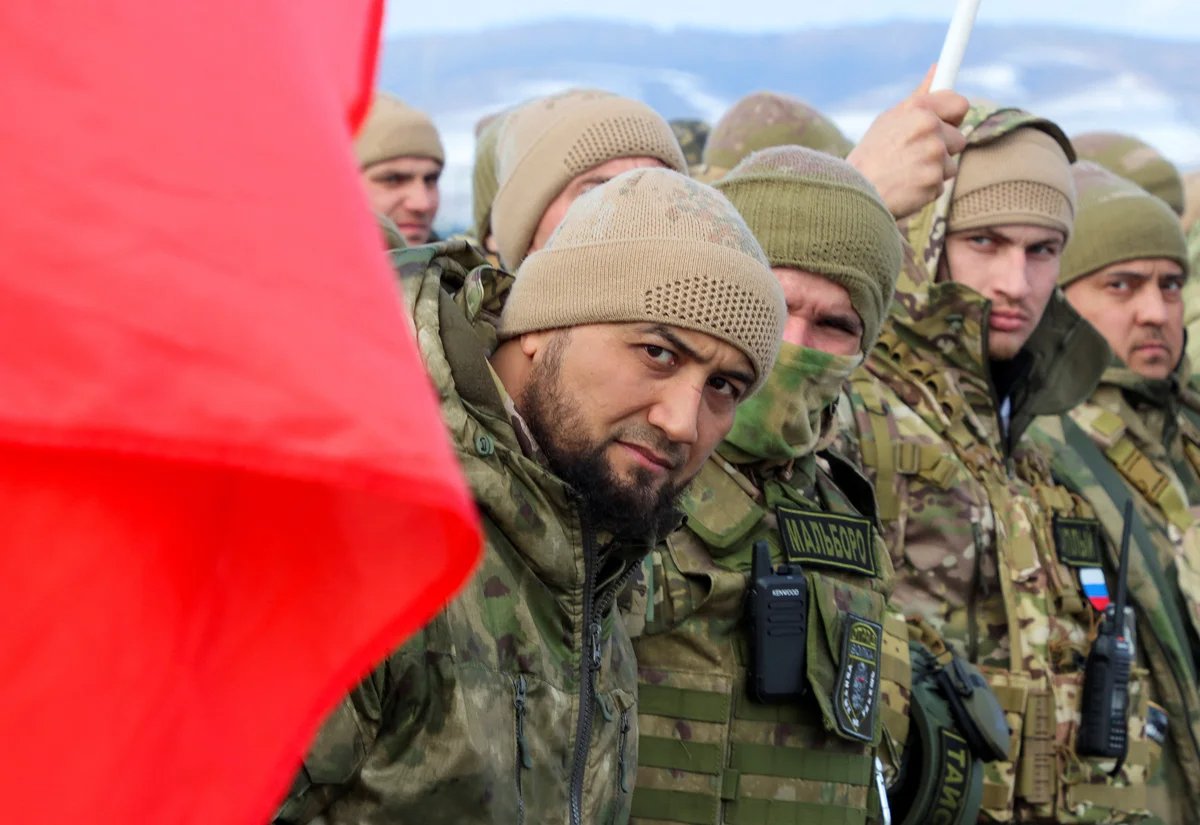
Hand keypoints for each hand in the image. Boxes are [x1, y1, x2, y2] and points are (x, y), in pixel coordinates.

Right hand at [846, 65, 968, 219]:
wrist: (852, 191)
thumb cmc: (871, 154)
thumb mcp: (889, 119)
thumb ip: (919, 96)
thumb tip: (937, 68)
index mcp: (919, 109)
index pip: (960, 104)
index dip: (954, 117)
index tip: (949, 123)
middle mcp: (930, 130)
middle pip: (958, 139)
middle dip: (942, 149)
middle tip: (914, 156)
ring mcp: (934, 158)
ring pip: (950, 166)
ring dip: (933, 172)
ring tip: (905, 173)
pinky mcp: (933, 183)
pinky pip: (939, 187)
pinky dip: (925, 191)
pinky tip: (904, 188)